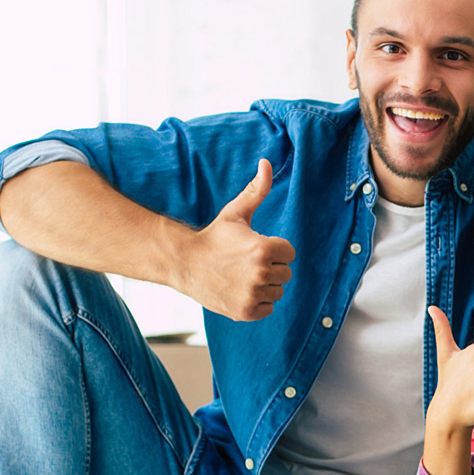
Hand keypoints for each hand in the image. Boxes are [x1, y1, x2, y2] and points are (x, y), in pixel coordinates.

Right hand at [176, 158, 295, 320]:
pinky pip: (268, 308)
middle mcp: (260, 273)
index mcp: (263, 248)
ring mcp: (252, 294)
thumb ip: (257, 190)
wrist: (184, 263)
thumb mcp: (236, 212)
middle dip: (270, 267)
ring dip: (265, 285)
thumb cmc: (213, 237)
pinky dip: (257, 302)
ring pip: (277, 291)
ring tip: (242, 276)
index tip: (254, 247)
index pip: (289, 253)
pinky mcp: (245, 312)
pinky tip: (240, 290)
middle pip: (285, 273)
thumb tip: (266, 163)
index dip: (274, 248)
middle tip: (245, 262)